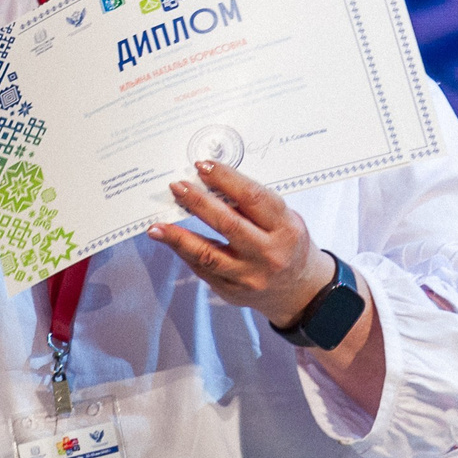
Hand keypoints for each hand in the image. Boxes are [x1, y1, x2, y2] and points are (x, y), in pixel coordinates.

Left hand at [145, 160, 340, 327]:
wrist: (299, 290)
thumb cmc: (287, 244)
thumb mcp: (284, 220)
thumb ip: (253, 206)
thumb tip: (210, 184)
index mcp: (285, 228)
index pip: (252, 197)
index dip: (224, 178)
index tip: (202, 166)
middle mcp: (268, 253)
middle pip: (227, 223)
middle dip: (198, 202)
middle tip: (177, 187)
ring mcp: (249, 276)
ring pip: (208, 254)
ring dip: (178, 237)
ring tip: (157, 226)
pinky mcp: (233, 291)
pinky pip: (203, 269)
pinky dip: (185, 253)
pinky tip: (170, 240)